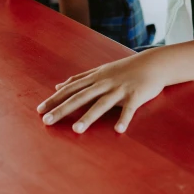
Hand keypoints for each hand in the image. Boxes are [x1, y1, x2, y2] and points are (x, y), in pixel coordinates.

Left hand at [36, 50, 166, 133]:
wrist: (153, 63)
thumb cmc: (125, 69)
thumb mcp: (100, 71)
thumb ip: (80, 79)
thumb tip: (58, 86)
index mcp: (95, 78)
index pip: (71, 89)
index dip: (55, 99)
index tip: (39, 110)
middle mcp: (105, 82)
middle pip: (81, 96)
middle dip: (63, 109)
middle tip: (47, 121)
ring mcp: (120, 89)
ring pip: (102, 103)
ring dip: (89, 116)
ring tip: (76, 130)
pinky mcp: (136, 95)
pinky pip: (129, 109)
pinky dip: (124, 119)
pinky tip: (118, 130)